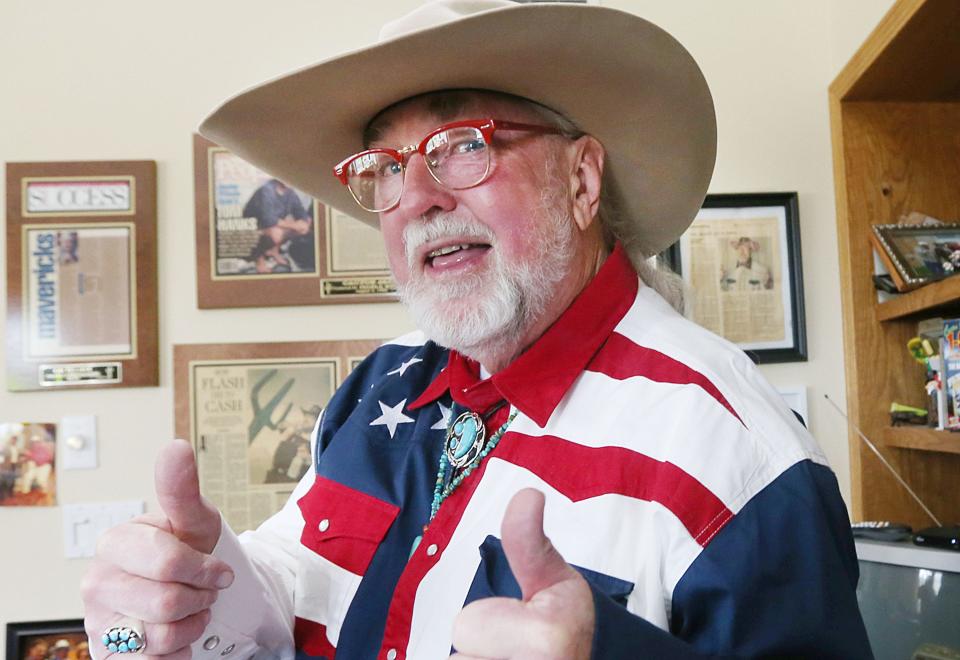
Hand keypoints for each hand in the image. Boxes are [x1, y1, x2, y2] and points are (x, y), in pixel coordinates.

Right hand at [82, 440, 233, 658]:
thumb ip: (182, 489)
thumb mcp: (194, 520)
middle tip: (203, 589)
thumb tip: (175, 447)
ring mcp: (98, 623)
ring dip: (191, 626)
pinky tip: (175, 633)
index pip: (167, 563)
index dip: (204, 570)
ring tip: (189, 609)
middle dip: (200, 598)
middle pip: (167, 603)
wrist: (183, 588)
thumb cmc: (186, 549)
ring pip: (162, 637)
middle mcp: (95, 583)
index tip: (219, 570)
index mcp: (114, 543)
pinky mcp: (109, 656)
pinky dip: (179, 652)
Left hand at [451, 489, 594, 658]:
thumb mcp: (553, 579)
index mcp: (545, 641)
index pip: (465, 627)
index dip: (489, 625)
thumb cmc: (569, 627)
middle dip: (482, 653)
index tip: (524, 628)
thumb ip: (528, 542)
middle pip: (459, 658)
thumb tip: (527, 494)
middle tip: (518, 651)